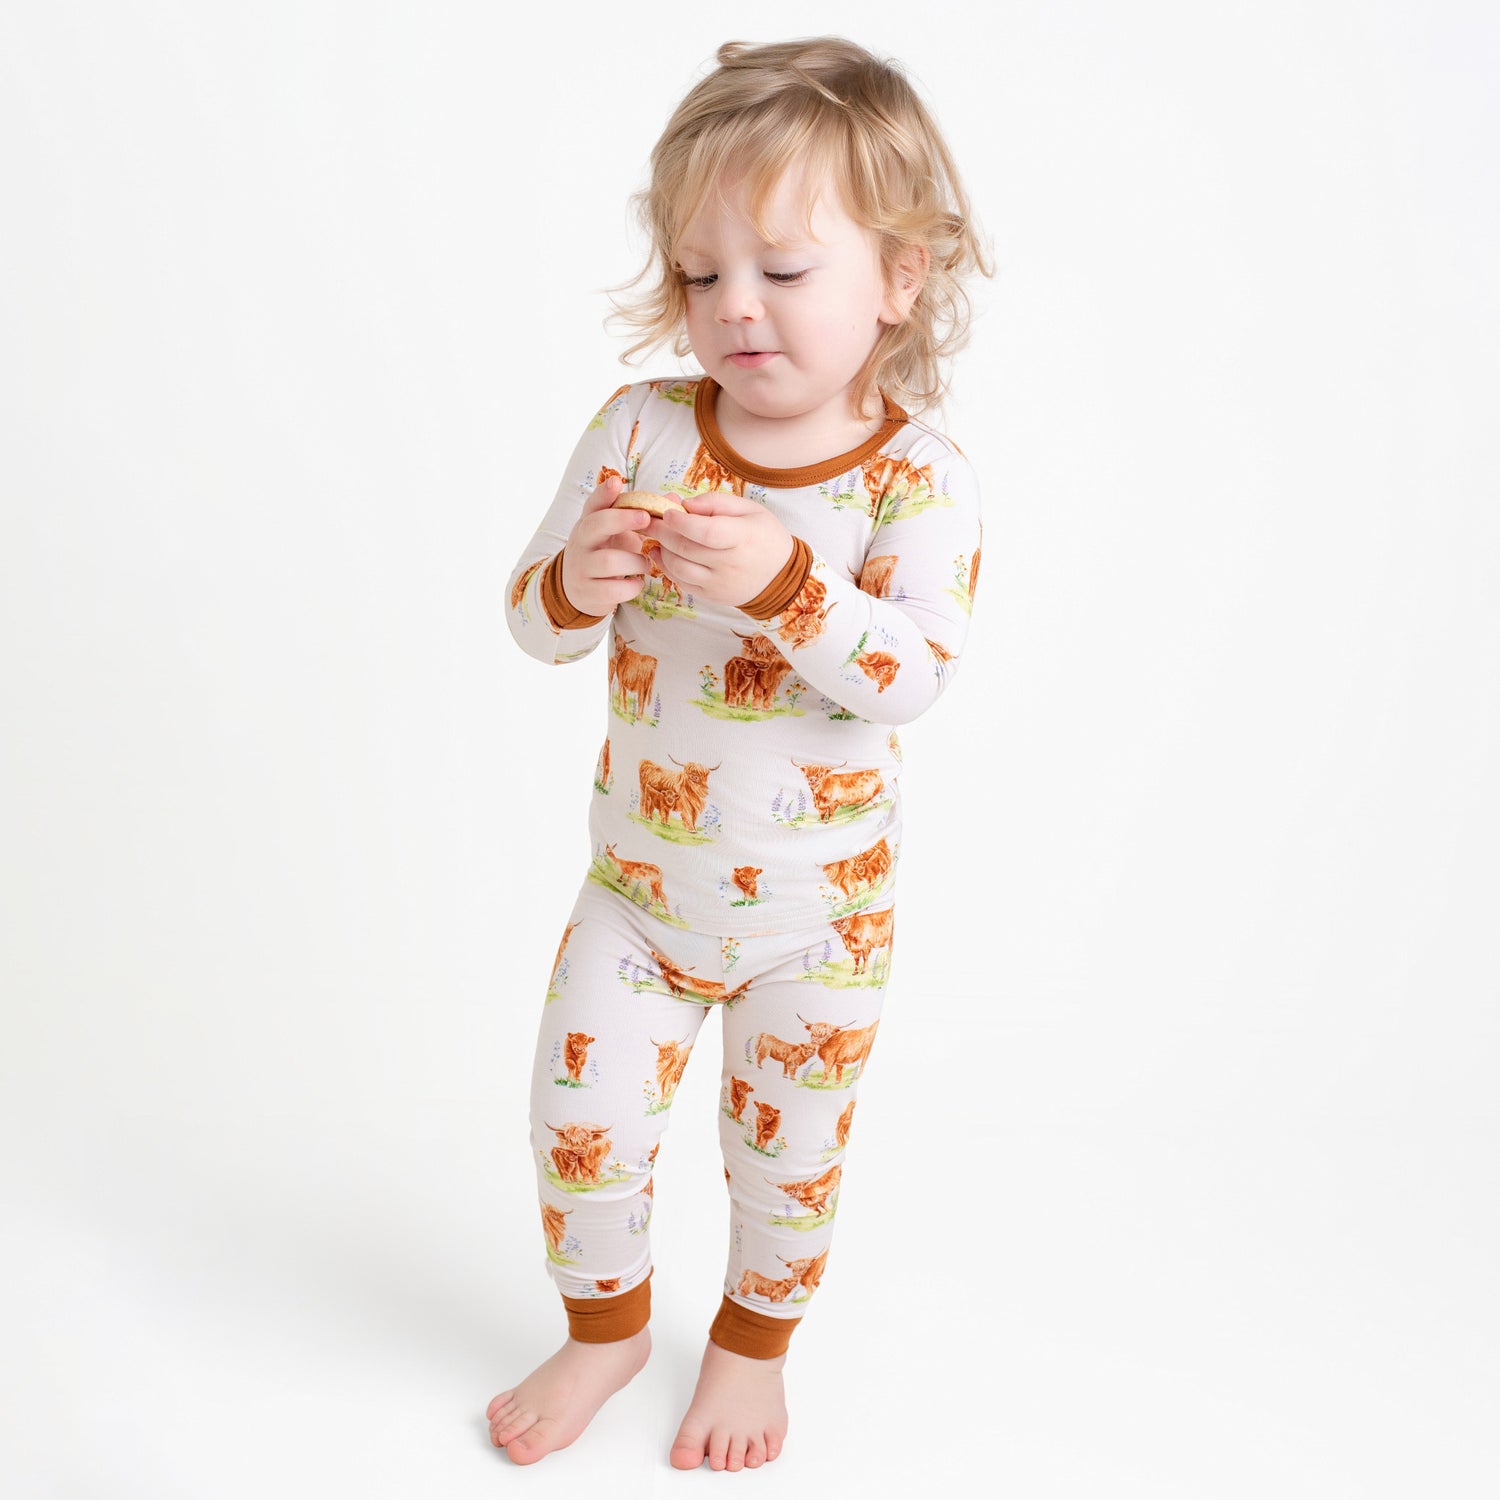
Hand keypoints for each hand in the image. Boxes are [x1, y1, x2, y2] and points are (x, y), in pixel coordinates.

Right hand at [560, 474, 651, 616]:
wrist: (581, 587)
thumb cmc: (607, 551)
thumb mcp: (619, 532)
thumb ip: (643, 515)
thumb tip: (674, 498)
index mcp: (590, 521)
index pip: (594, 503)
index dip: (604, 493)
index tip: (617, 482)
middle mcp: (581, 541)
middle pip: (596, 524)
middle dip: (622, 519)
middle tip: (646, 518)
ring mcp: (581, 566)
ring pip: (608, 560)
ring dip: (635, 561)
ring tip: (646, 564)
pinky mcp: (587, 591)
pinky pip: (613, 589)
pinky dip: (632, 586)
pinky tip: (637, 583)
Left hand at [644, 491, 794, 607]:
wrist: (780, 576)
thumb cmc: (763, 536)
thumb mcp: (749, 509)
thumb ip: (716, 502)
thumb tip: (684, 504)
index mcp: (744, 537)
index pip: (707, 532)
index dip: (682, 522)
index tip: (667, 511)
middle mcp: (731, 563)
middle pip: (687, 548)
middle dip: (662, 531)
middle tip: (649, 519)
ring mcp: (720, 583)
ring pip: (679, 567)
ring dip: (662, 549)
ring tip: (657, 535)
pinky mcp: (712, 596)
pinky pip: (682, 582)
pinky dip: (666, 566)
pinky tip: (662, 552)